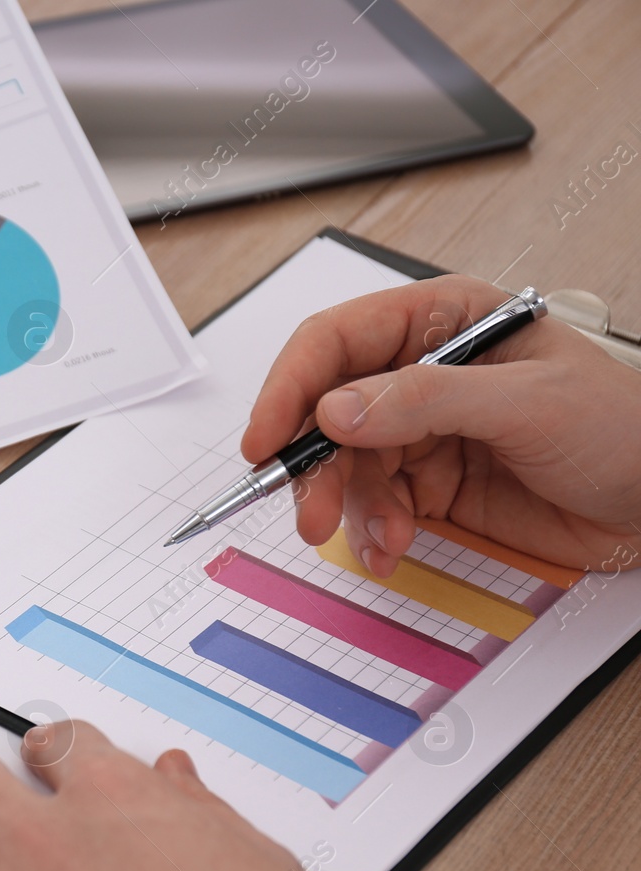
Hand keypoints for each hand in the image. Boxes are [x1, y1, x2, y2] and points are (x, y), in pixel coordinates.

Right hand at [242, 275, 640, 574]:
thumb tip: (338, 408)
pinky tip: (391, 547)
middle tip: (312, 512)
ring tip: (378, 539)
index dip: (290, 386)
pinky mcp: (429, 484)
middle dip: (315, 466)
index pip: (336, 341)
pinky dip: (372, 532)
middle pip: (326, 410)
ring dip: (350, 508)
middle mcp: (420, 372)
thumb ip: (428, 399)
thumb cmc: (623, 430)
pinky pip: (373, 505)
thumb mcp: (528, 402)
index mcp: (442, 322)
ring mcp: (422, 431)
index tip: (266, 439)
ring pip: (344, 466)